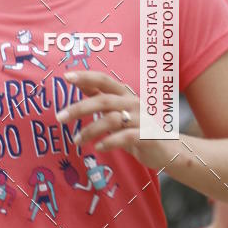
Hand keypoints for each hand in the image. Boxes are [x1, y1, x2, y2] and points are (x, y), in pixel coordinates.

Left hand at [57, 71, 174, 170]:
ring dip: (90, 130)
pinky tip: (98, 147)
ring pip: (112, 120)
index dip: (87, 76)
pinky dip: (110, 142)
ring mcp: (142, 119)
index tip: (67, 77)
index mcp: (125, 95)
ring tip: (77, 141)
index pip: (104, 80)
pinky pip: (126, 137)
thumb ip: (102, 98)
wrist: (168, 150)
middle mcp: (134, 103)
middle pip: (104, 100)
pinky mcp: (148, 136)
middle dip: (79, 108)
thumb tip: (82, 84)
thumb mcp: (119, 112)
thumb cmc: (139, 129)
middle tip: (60, 117)